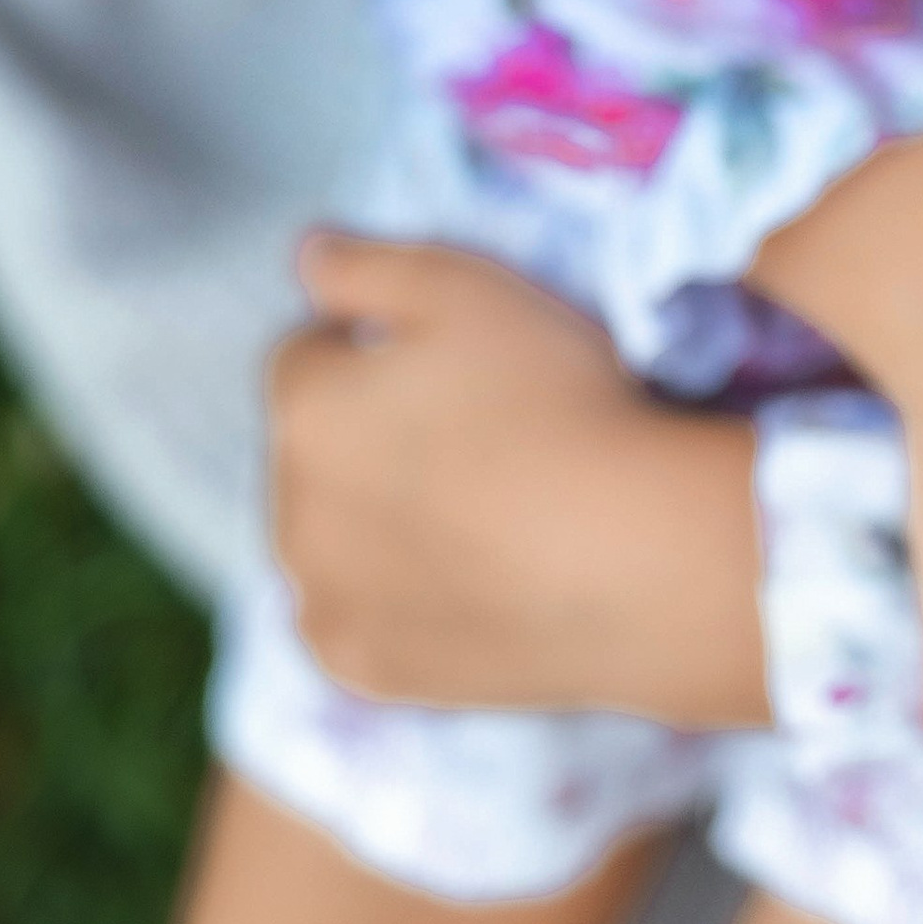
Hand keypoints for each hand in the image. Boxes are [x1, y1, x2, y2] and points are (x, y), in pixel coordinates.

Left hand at [269, 236, 767, 725]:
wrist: (633, 558)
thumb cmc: (556, 398)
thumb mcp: (467, 287)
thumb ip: (368, 264)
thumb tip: (302, 253)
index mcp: (306, 406)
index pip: (304, 352)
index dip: (371, 341)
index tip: (450, 356)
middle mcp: (289, 506)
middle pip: (309, 444)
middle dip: (361, 427)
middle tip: (469, 426)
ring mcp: (322, 598)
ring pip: (323, 532)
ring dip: (364, 510)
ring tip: (470, 504)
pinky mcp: (362, 670)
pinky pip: (351, 614)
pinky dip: (385, 592)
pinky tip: (458, 575)